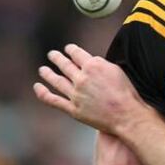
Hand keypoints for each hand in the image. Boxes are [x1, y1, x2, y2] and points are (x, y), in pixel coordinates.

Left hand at [34, 44, 148, 134]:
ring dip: (47, 73)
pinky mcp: (73, 109)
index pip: (76, 53)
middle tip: (52, 54)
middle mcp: (81, 78)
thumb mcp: (116, 71)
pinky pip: (53, 99)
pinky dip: (43, 93)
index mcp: (93, 66)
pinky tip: (37, 87)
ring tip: (42, 69)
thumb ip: (101, 64)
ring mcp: (75, 94)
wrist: (127, 115)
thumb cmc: (127, 94)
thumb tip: (91, 61)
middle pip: (64, 64)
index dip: (70, 49)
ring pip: (56, 80)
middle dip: (57, 58)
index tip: (68, 48)